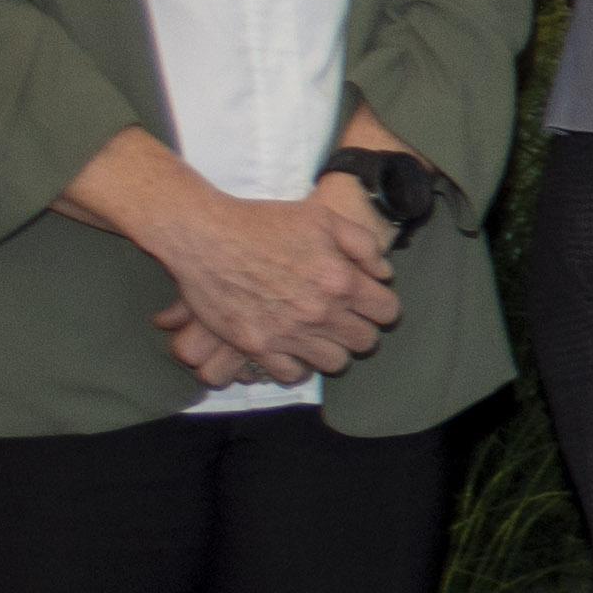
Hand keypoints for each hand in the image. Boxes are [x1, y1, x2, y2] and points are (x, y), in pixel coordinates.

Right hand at [145, 170, 398, 382]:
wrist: (204, 236)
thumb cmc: (263, 222)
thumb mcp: (323, 218)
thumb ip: (363, 245)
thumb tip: (383, 275)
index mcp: (341, 280)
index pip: (388, 312)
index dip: (381, 306)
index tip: (367, 302)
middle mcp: (320, 313)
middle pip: (365, 341)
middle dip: (360, 328)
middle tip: (344, 318)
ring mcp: (288, 333)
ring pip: (334, 363)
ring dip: (332, 349)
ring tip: (320, 335)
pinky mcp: (257, 347)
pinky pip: (292, 374)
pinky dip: (297, 364)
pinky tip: (292, 347)